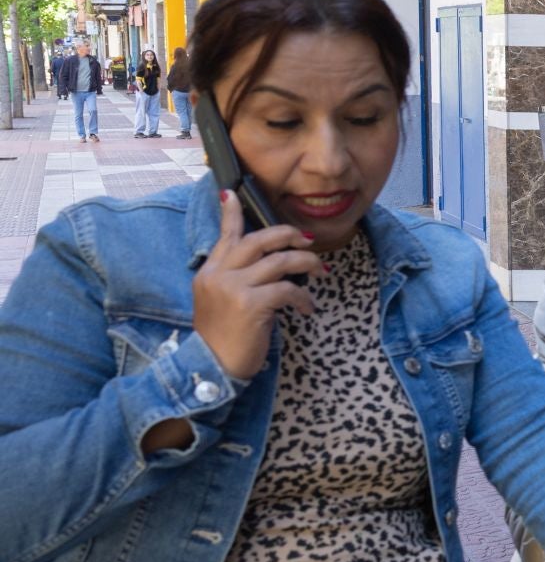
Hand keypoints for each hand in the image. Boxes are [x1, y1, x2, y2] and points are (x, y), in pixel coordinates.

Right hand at [193, 190, 321, 379]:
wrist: (212, 368)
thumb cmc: (223, 337)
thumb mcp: (220, 302)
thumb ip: (235, 278)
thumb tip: (270, 263)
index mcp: (210, 272)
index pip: (224, 236)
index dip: (231, 214)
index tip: (232, 193)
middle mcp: (219, 275)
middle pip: (259, 240)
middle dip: (288, 235)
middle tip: (308, 240)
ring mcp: (234, 288)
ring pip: (280, 261)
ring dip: (305, 263)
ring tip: (318, 272)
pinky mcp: (252, 304)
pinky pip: (288, 289)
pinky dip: (303, 297)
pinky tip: (307, 308)